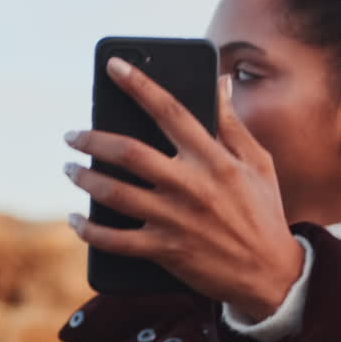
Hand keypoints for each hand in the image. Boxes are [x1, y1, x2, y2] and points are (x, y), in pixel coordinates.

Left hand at [63, 56, 303, 321]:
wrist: (270, 275)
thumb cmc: (263, 213)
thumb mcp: (258, 163)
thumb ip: (232, 123)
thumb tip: (219, 82)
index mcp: (213, 159)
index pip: (170, 111)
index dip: (139, 84)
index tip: (113, 66)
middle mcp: (190, 186)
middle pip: (128, 152)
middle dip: (92, 138)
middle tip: (72, 134)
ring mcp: (174, 220)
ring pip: (114, 193)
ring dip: (84, 178)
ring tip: (69, 168)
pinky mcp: (165, 251)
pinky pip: (115, 241)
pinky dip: (88, 230)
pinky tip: (76, 219)